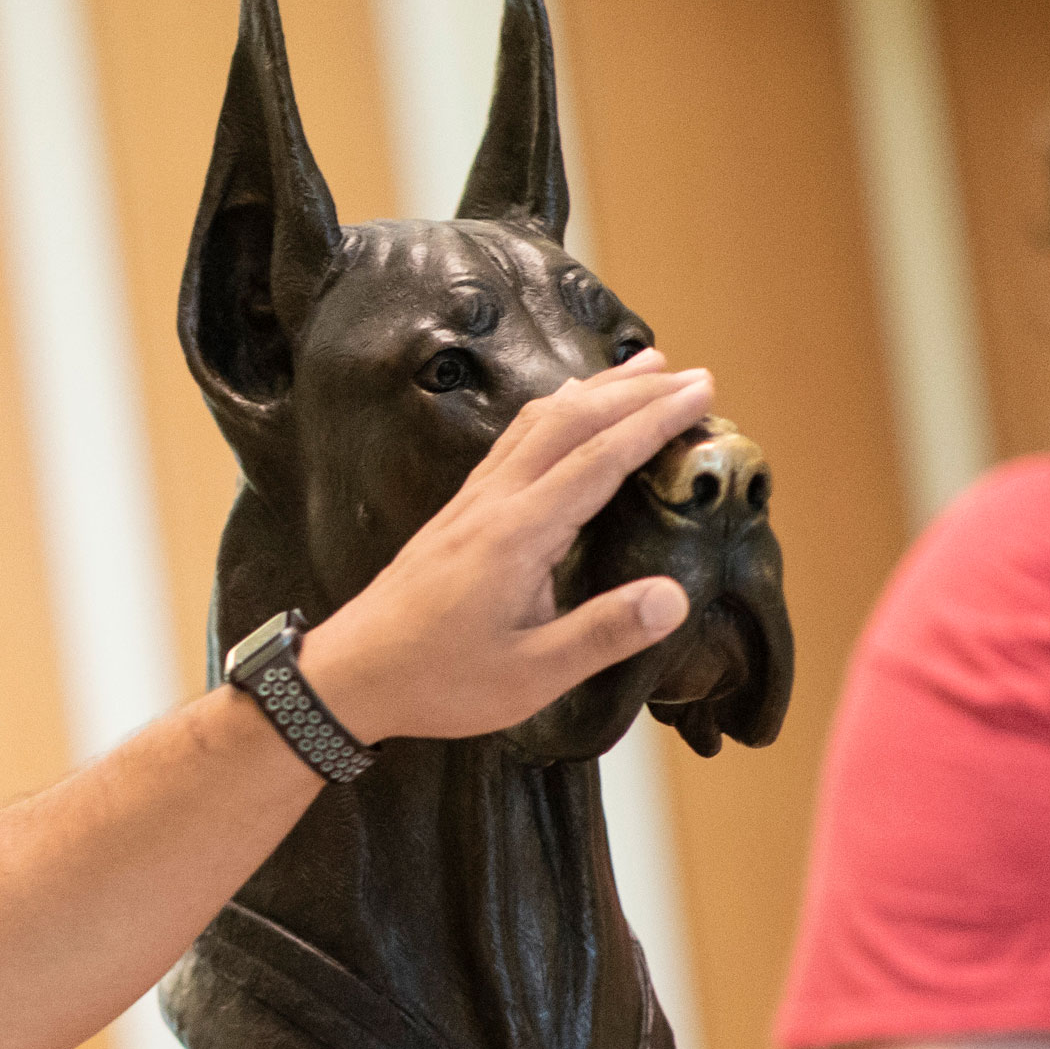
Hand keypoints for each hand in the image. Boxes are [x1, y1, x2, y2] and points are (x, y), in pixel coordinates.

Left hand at [300, 353, 708, 743]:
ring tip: (641, 367)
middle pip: (570, 422)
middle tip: (692, 372)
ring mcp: (472, 502)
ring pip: (538, 422)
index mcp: (518, 534)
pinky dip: (554, 413)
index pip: (599, 459)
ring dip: (594, 391)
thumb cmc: (438, 681)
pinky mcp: (459, 512)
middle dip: (634, 391)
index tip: (700, 391)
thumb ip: (602, 634)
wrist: (349, 674)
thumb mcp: (531, 675)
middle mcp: (494, 502)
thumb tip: (674, 597)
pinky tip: (564, 411)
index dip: (653, 421)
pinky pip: (514, 441)